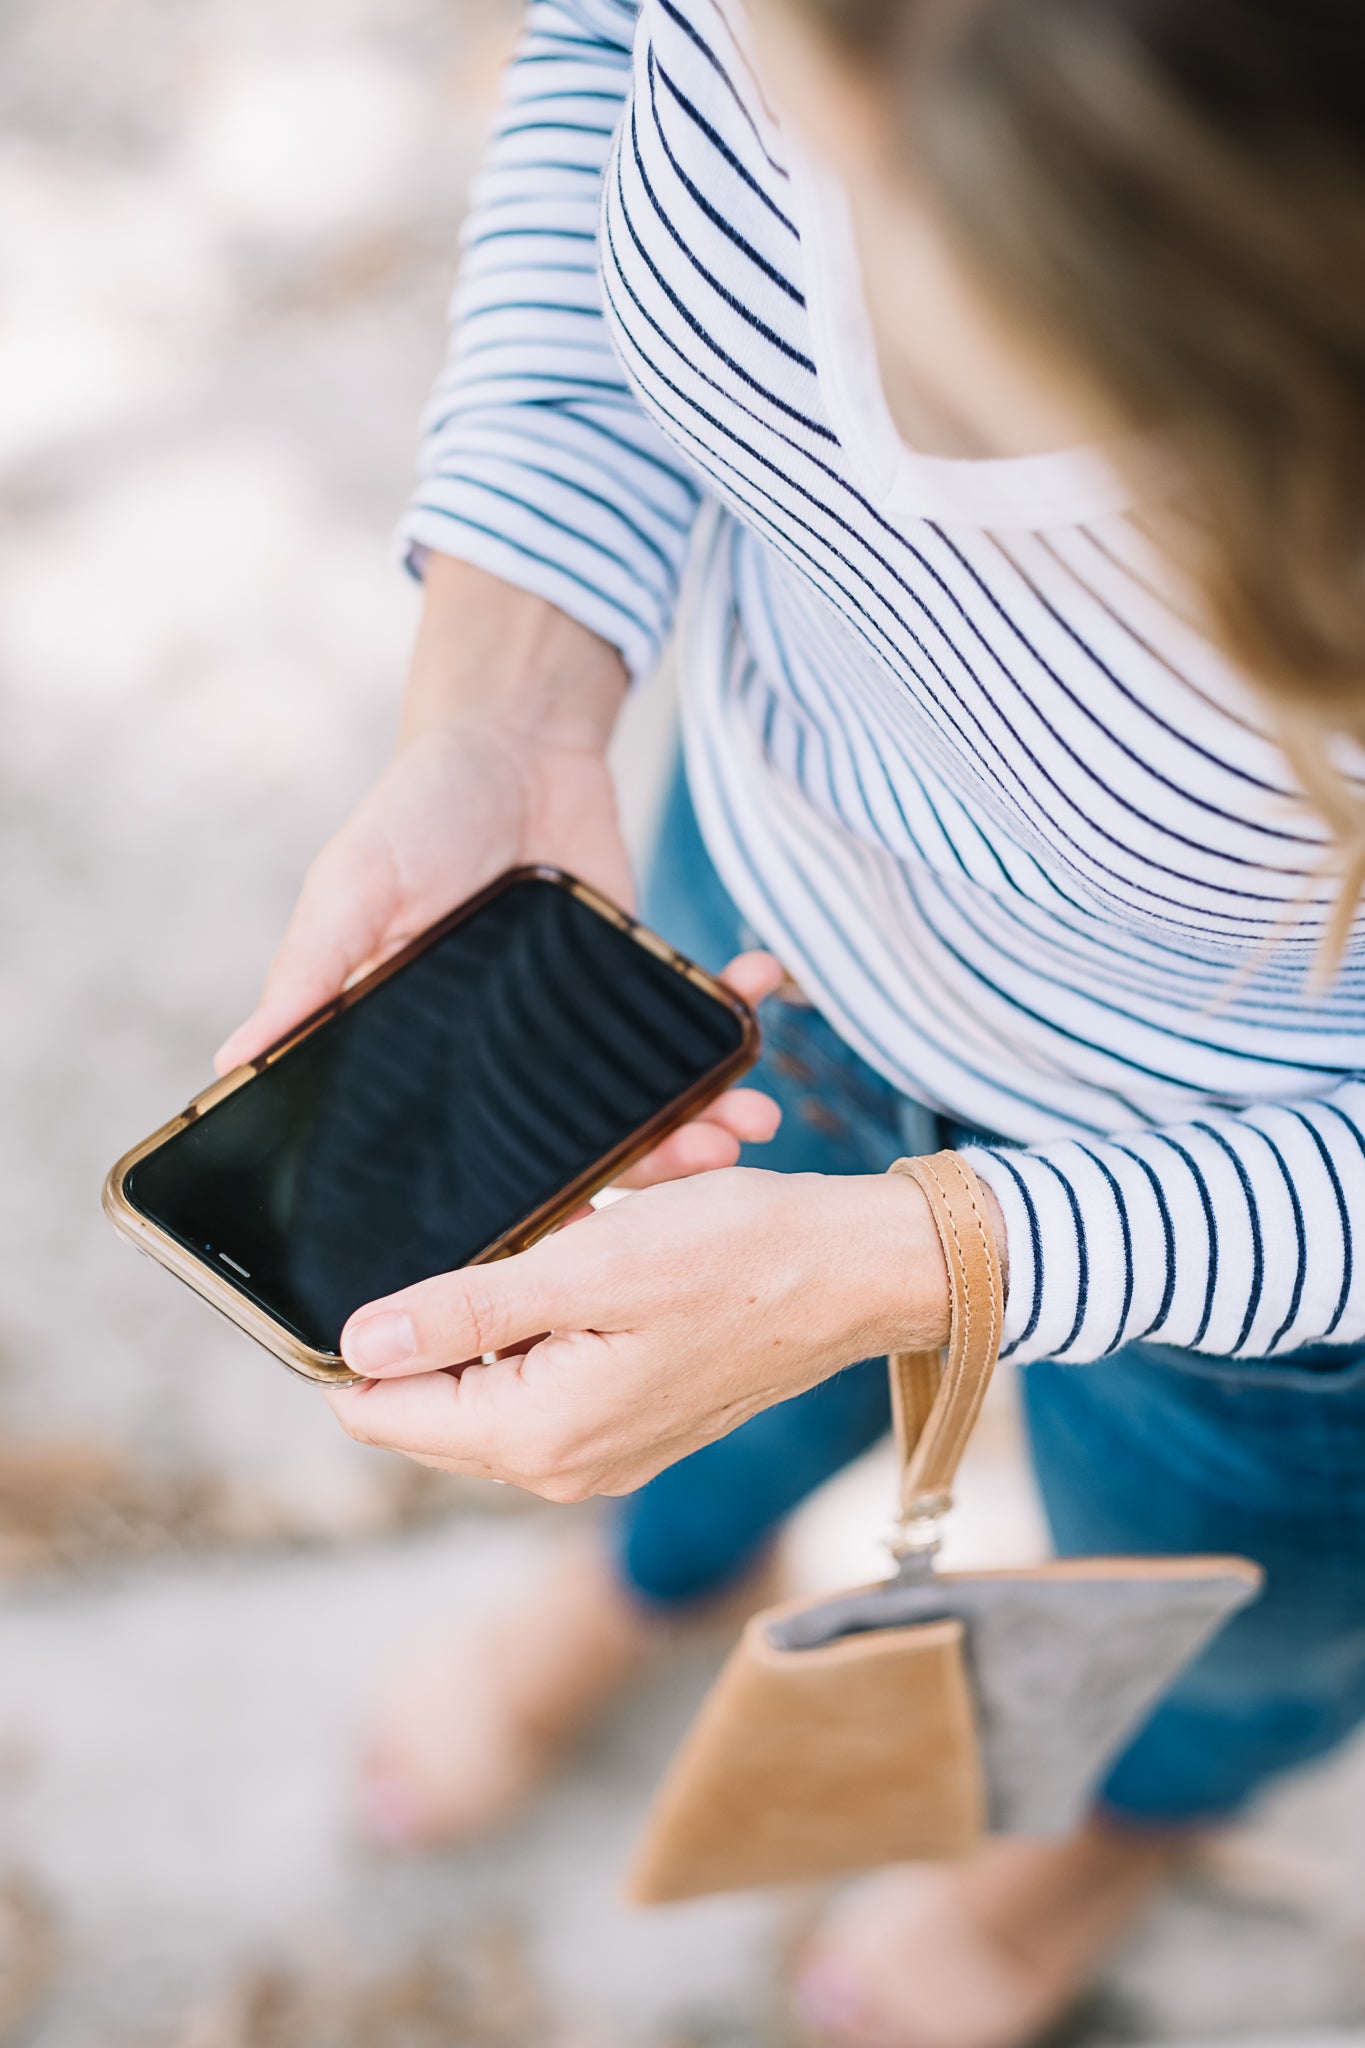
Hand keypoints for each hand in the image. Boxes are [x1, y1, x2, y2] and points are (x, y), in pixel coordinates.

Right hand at [213, 559, 778, 1172]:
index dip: (534, 1198)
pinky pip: (684, 1019)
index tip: (592, 1231)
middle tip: (712, 1165)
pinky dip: (728, 1014)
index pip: (480, 1155)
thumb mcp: (352, 888)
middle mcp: (507, 1063)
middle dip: (652, 1161)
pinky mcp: (633, 978)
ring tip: (754, 1114)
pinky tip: (760, 995)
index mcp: (431, 1063)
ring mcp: (578, 1027)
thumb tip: (235, 1063)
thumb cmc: (414, 811)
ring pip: (646, 1097)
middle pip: (583, 1140)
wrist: (508, 734)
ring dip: (705, 1108)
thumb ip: (311, 973)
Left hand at [323, 1166, 954, 1499]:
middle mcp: (559, 1467)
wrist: (861, 1273)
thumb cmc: (741, 1255)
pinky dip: (563, 1308)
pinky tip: (615, 1252)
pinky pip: (549, 1368)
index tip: (402, 1257)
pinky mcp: (629, 1426)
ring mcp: (597, 1454)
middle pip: (434, 1394)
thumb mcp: (587, 1264)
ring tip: (592, 1229)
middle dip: (459, 1301)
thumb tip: (359, 1342)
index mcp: (537, 1435)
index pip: (380, 1410)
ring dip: (518, 1296)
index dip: (369, 1335)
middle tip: (537, 1226)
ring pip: (494, 1372)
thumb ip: (462, 1310)